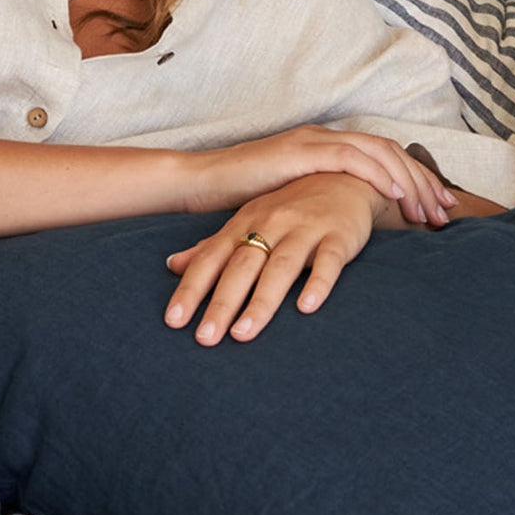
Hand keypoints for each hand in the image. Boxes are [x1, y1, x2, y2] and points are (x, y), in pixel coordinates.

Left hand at [165, 173, 385, 344]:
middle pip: (241, 267)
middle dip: (221, 303)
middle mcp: (270, 224)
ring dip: (261, 301)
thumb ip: (212, 247)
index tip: (173, 321)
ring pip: (280, 267)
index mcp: (244, 223)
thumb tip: (171, 265)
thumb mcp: (247, 221)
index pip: (210, 259)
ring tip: (243, 334)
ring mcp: (305, 229)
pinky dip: (318, 283)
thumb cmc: (289, 207)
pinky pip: (328, 261)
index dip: (190, 289)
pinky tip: (306, 308)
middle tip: (204, 338)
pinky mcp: (338, 236)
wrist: (343, 176)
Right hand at [189, 126, 455, 228]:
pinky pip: (350, 158)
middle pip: (389, 151)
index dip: (413, 180)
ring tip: (426, 209)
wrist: (200, 182)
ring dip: (407, 180)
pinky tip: (394, 194)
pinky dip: (377, 174)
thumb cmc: (239, 198)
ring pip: (377, 152)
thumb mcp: (289, 202)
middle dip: (422, 181)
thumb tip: (345, 225)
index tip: (437, 207)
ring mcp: (311, 142)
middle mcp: (323, 138)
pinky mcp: (299, 152)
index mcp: (322, 147)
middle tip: (445, 211)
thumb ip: (317, 204)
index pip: (381, 156)